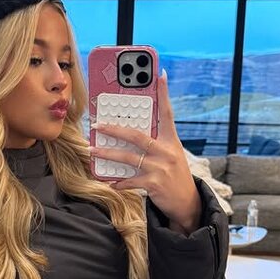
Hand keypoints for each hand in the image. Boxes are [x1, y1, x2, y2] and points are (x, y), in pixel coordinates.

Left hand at [88, 70, 202, 233]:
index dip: (164, 94)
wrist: (187, 202)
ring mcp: (160, 168)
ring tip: (92, 151)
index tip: (160, 75)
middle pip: (136, 136)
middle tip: (98, 125)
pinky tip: (110, 182)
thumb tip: (131, 131)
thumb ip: (155, 142)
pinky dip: (118, 182)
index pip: (167, 113)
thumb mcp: (171, 154)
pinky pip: (130, 181)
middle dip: (114, 130)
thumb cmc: (174, 174)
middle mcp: (166, 152)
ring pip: (128, 158)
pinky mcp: (154, 184)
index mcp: (171, 141)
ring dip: (107, 155)